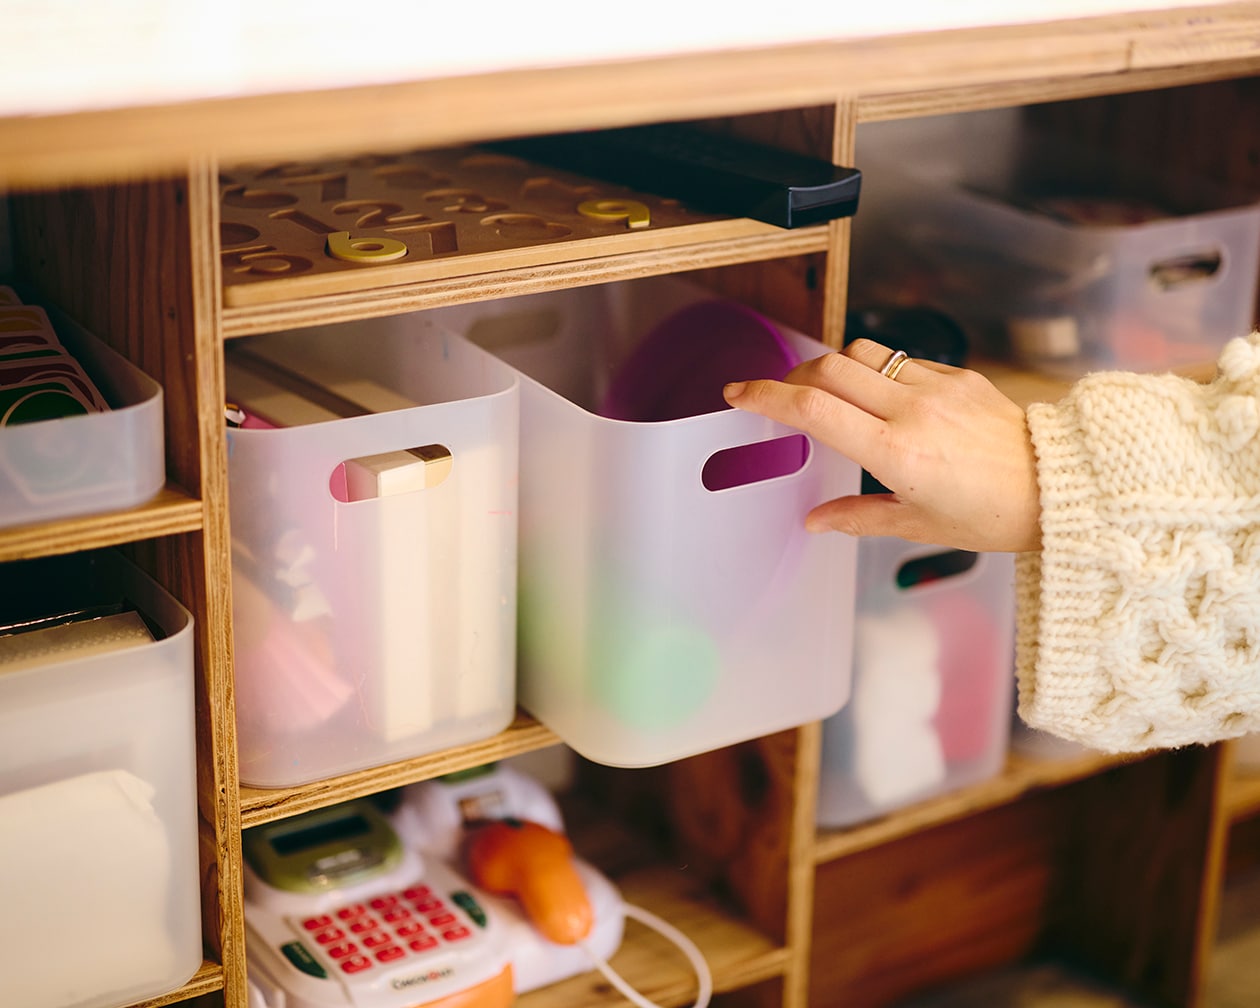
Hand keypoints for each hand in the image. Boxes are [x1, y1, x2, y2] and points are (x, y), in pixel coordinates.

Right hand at [722, 338, 1040, 552]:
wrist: (1060, 486)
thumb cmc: (992, 515)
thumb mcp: (919, 524)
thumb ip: (858, 517)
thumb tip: (814, 521)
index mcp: (896, 452)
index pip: (814, 408)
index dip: (767, 394)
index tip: (738, 391)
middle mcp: (912, 410)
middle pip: (827, 368)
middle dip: (792, 376)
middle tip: (780, 395)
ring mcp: (937, 386)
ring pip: (861, 352)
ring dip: (834, 366)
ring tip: (830, 393)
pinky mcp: (959, 375)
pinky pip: (901, 359)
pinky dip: (877, 371)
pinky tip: (884, 399)